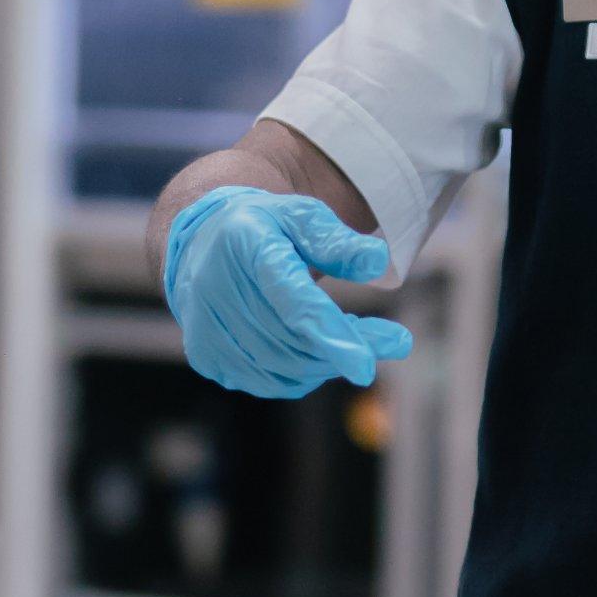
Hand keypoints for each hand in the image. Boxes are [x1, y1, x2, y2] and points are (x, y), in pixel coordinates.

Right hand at [162, 187, 416, 399]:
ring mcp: (206, 329)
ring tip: (351, 338)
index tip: (365, 366)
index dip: (330, 335)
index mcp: (247, 246)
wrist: (201, 242)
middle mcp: (217, 290)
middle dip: (350, 347)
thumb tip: (378, 261)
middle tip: (395, 341)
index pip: (292, 301)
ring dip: (328, 360)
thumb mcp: (301, 216)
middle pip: (295, 341)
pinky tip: (314, 348)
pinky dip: (302, 372)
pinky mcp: (207, 356)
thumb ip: (337, 241)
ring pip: (284, 368)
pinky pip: (269, 381)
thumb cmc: (264, 227)